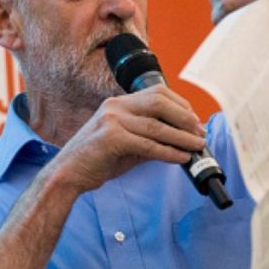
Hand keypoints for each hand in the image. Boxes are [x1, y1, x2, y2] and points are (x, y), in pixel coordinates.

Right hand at [52, 85, 206, 193]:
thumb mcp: (126, 143)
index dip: (180, 105)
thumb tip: (179, 141)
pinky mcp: (111, 139)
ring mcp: (112, 120)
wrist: (68, 175)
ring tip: (197, 146)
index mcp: (118, 103)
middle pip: (160, 103)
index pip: (157, 93)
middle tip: (200, 133)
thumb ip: (149, 138)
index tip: (194, 120)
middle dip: (185, 118)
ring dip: (181, 137)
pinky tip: (180, 158)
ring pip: (157, 126)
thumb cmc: (97, 160)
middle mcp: (115, 106)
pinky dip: (168, 152)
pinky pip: (148, 145)